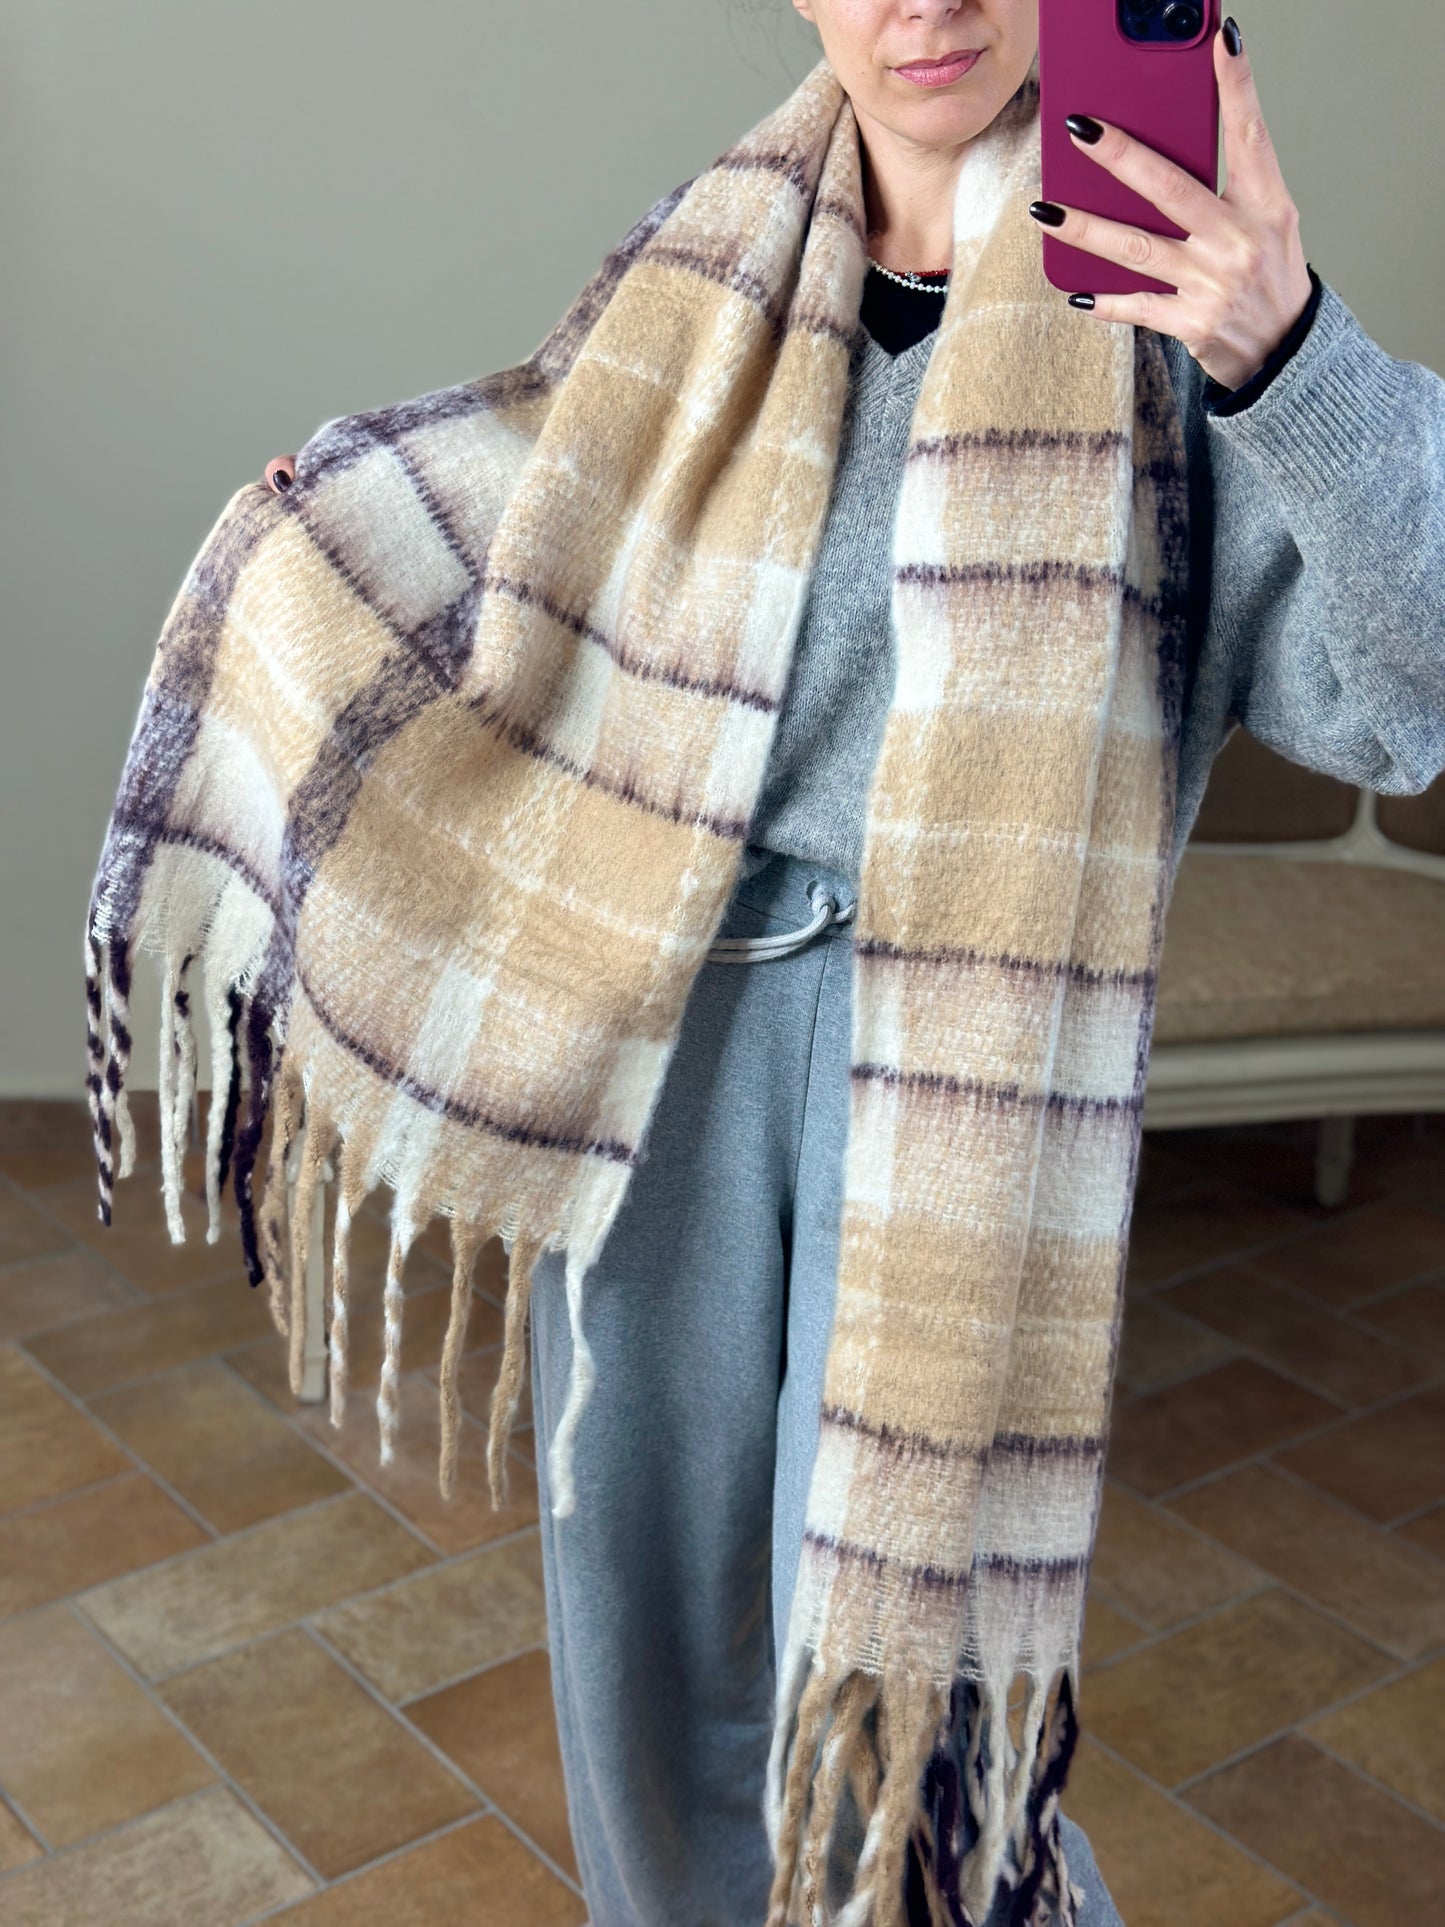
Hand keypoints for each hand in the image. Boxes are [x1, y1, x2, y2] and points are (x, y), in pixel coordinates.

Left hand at [1032, 21, 1313, 391]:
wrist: (1286, 353)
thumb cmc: (1270, 279)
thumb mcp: (1269, 225)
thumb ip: (1231, 190)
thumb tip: (1168, 154)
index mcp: (1267, 206)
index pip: (1250, 135)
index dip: (1237, 87)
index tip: (1220, 43)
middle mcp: (1239, 241)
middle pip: (1170, 188)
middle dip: (1121, 156)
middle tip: (1081, 129)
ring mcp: (1213, 283)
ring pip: (1136, 248)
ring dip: (1085, 228)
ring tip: (1044, 210)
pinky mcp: (1192, 323)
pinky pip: (1137, 306)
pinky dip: (1105, 301)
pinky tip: (1074, 293)